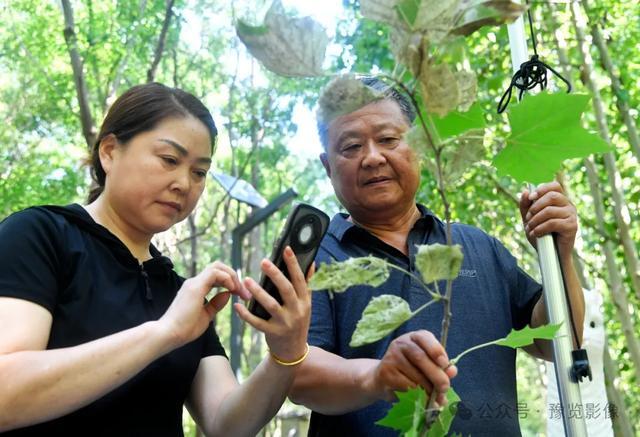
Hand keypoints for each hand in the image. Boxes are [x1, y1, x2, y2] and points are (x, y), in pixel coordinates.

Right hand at [160, 261, 250, 347]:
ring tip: (239, 291)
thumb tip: (227, 295)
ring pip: (217, 266)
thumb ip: (216, 304)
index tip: (241, 295)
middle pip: (218, 267)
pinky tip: (231, 290)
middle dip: (234, 277)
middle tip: (244, 292)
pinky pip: (214, 273)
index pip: (217, 276)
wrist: (169, 335)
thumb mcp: (206, 316)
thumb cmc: (184, 329)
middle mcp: (194, 283)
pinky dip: (226, 278)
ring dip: (232, 277)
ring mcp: (194, 283)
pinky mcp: (195, 287)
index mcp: (196, 289)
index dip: (231, 282)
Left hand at [235, 246, 310, 361]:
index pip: (300, 280)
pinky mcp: (272, 333)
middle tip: (263, 261)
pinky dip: (246, 314)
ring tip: (247, 280)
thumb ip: (307, 284)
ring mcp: (284, 323)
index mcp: (304, 302)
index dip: (293, 264)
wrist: (293, 352)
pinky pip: (257, 323)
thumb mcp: (306, 304)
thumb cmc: (298, 323)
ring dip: (258, 292)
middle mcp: (297, 311)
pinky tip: (237, 305)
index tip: (286, 249)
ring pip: (271, 305)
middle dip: (275, 275)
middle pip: (286, 290)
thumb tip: (312, 263)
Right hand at [372, 330, 456, 404]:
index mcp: (415, 337)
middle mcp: (401, 343)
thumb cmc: (411, 369)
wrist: (383, 378)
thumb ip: (441, 366)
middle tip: (444, 388)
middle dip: (436, 375)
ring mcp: (391, 357)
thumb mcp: (428, 364)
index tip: (444, 364)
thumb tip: (452, 371)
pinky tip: (418, 396)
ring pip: (414, 375)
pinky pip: (406, 385)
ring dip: (427, 388)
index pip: (425, 337)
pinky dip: (416, 393)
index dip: (436, 350)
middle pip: (420, 358)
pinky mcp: (385, 372)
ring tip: (433, 396)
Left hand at [519, 181, 577, 258]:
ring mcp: (572, 215)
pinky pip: (553, 223)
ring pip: (550, 210)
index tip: (530, 197)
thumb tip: (525, 191)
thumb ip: (526, 205)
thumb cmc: (541, 234)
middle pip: (552, 196)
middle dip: (535, 206)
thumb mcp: (529, 218)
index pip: (555, 186)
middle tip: (528, 218)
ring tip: (530, 228)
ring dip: (535, 220)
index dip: (542, 189)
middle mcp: (568, 205)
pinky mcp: (572, 226)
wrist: (550, 254)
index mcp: (560, 200)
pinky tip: (535, 234)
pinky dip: (540, 228)